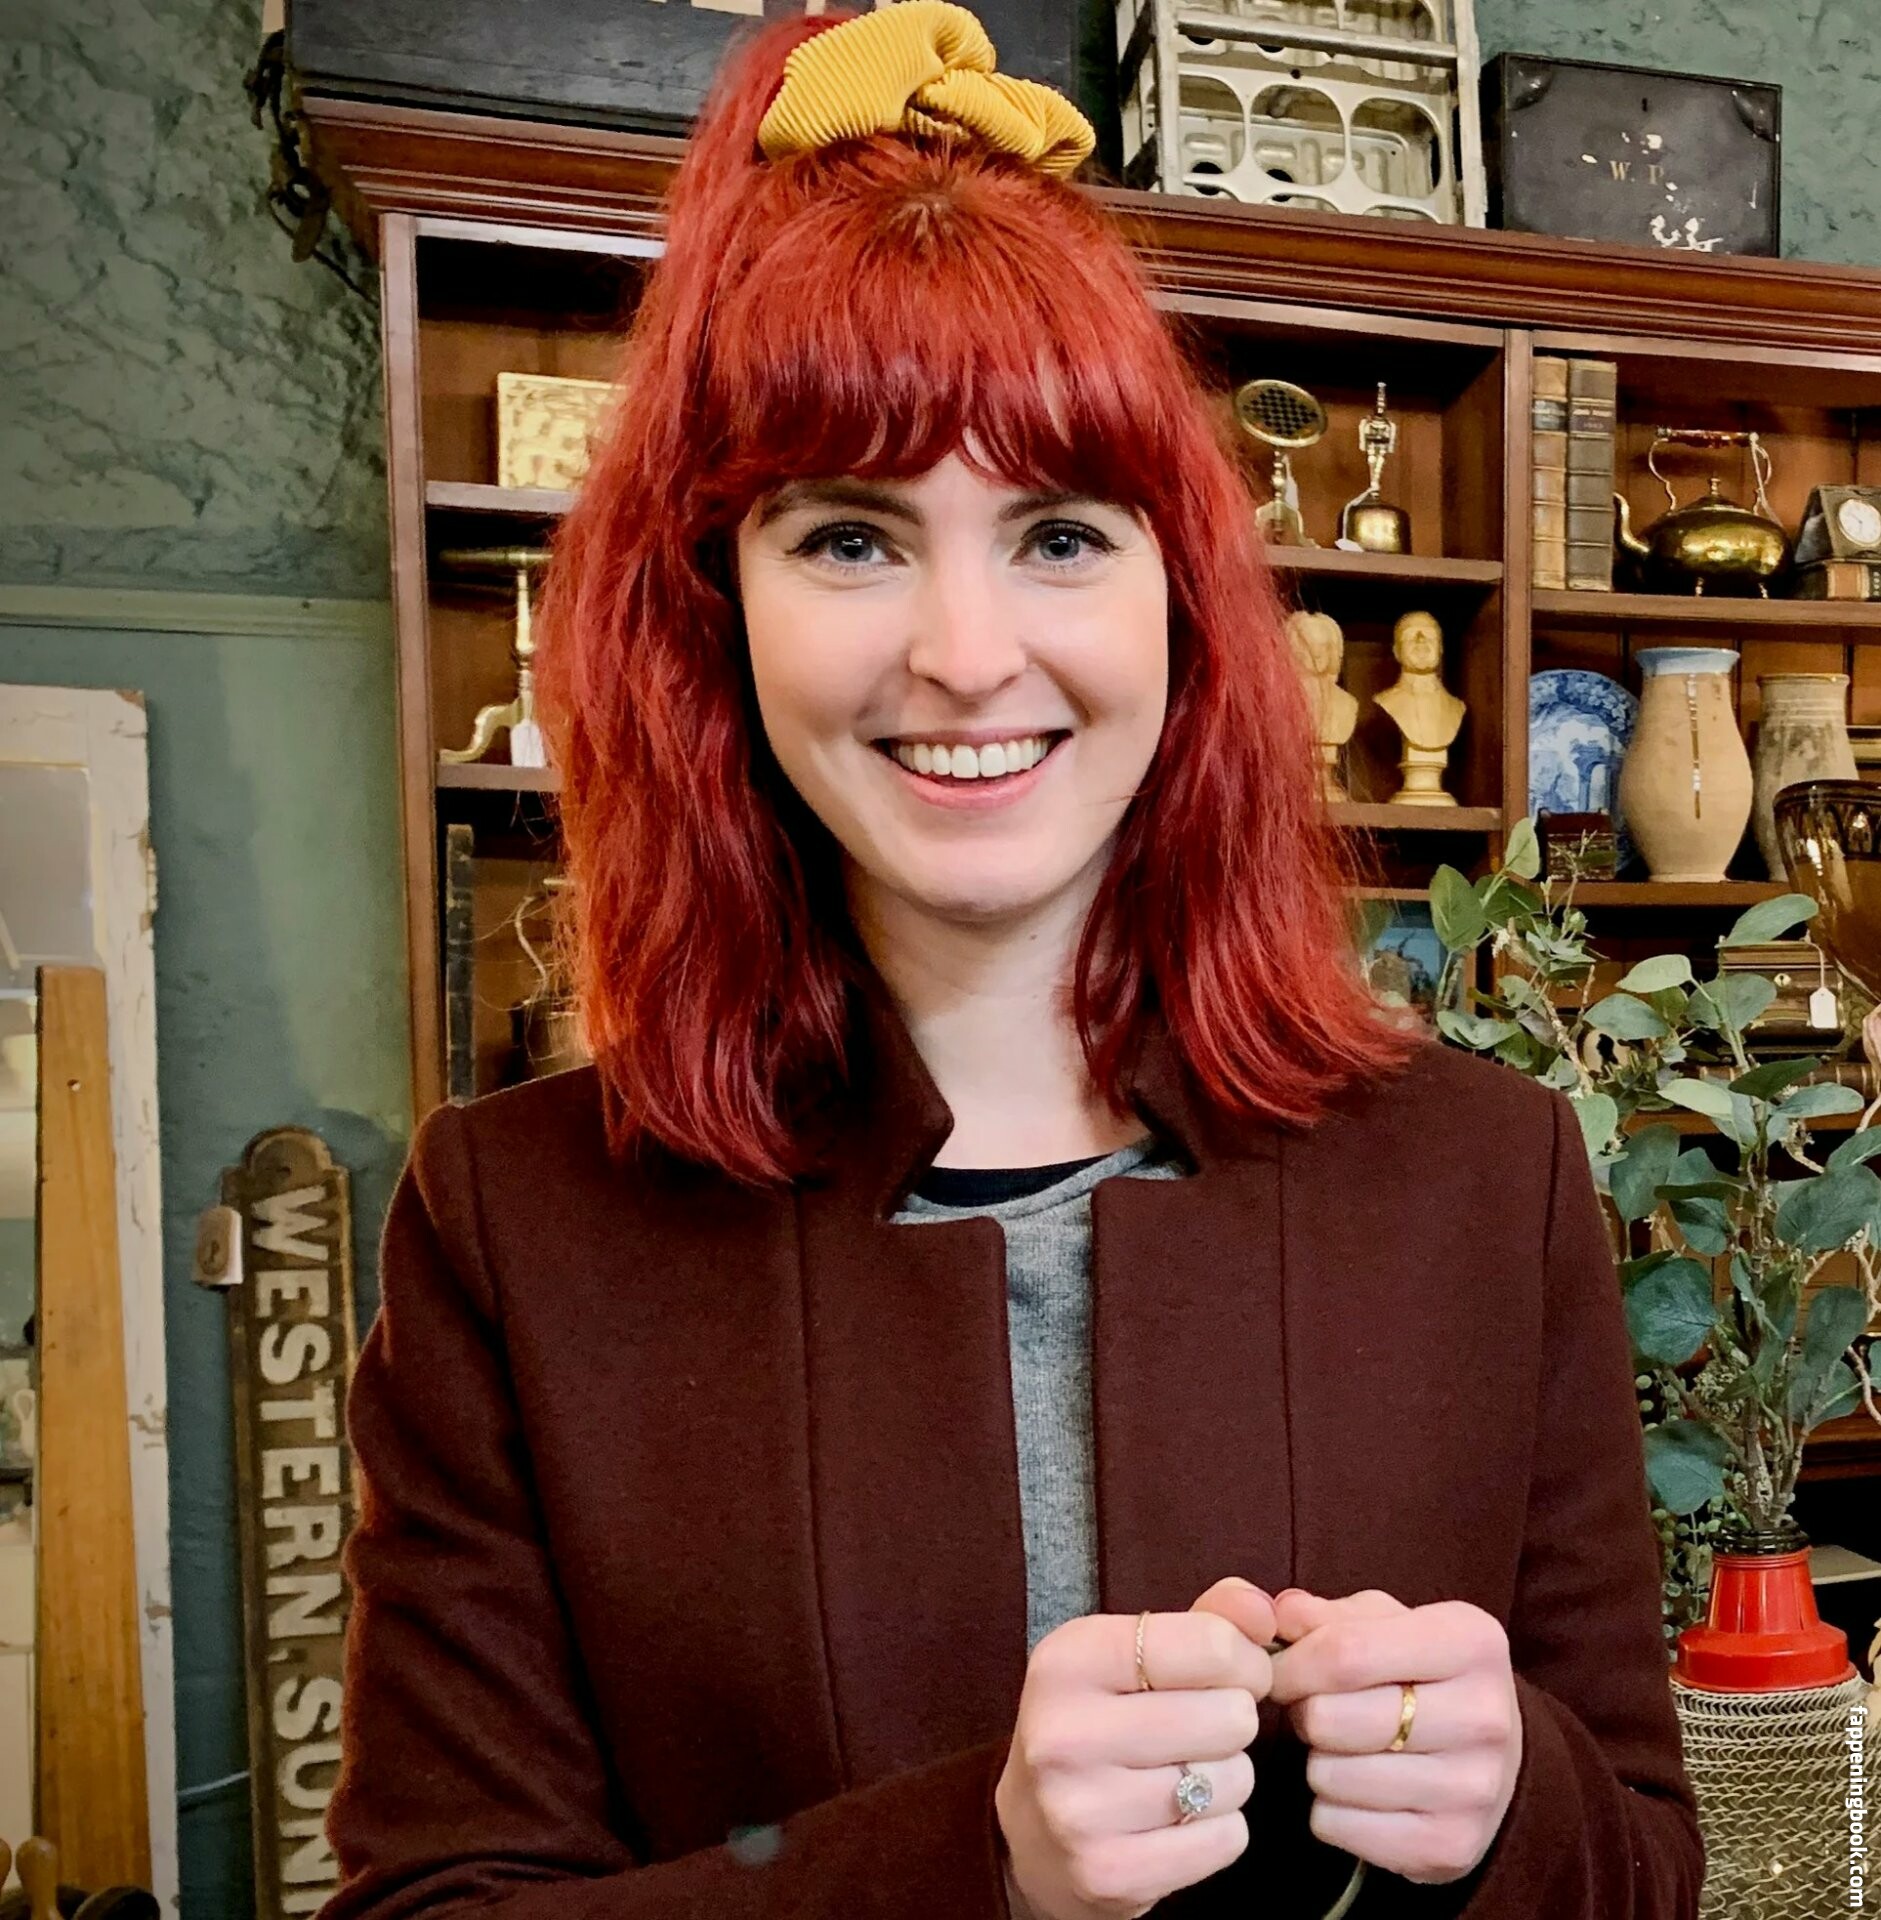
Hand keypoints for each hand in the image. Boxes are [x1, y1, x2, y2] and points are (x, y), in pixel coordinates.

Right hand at [995, 1578, 1275, 1919]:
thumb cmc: (1099, 1720)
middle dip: (1233, 1720)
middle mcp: (1066, 1732)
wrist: (1033, 1831)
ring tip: (1186, 1772)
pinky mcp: (1110, 1874)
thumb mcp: (1133, 1651)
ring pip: (1234, 1780)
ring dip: (1228, 1776)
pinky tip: (1181, 1820)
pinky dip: (1220, 1829)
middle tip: (1200, 1728)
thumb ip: (1208, 1617)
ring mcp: (1083, 1810)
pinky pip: (1226, 1840)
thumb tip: (1267, 1612)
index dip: (1245, 1659)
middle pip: (1231, 1715)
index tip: (1232, 1673)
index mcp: (1069, 1659)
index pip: (1210, 1645)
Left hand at [1266, 1588, 1521, 1886]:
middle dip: (1303, 1713)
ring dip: (1317, 1762)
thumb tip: (1278, 1615)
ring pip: (1330, 1776)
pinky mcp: (1451, 1846)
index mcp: (1469, 1642)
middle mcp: (1482, 1715)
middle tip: (1315, 1710)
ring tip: (1343, 1748)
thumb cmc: (1422, 1675)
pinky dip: (1328, 1810)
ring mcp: (1472, 1788)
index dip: (1291, 1664)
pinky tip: (1358, 1791)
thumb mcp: (1387, 1624)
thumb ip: (1327, 1615)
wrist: (1495, 1758)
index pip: (1344, 1653)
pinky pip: (1336, 1825)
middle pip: (1331, 1718)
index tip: (1276, 1671)